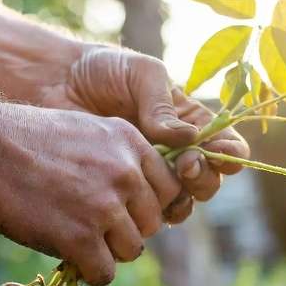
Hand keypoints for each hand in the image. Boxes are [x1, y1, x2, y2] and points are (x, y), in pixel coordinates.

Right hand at [0, 99, 182, 285]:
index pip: (169, 189)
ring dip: (107, 252)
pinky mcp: (80, 238)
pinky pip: (105, 272)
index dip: (145, 205)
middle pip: (153, 223)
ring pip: (132, 250)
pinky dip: (88, 271)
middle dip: (126, 230)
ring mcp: (105, 206)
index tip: (121, 210)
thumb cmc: (24, 140)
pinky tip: (67, 255)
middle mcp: (126, 172)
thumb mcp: (86, 131)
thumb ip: (118, 158)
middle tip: (92, 227)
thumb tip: (141, 197)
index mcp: (131, 142)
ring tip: (76, 238)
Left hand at [38, 44, 249, 222]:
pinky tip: (138, 201)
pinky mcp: (126, 193)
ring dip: (182, 200)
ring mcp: (152, 176)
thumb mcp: (141, 74)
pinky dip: (151, 214)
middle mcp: (178, 153)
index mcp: (191, 123)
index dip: (230, 155)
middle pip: (209, 181)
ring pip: (183, 203)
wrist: (56, 86)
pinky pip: (149, 214)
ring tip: (163, 185)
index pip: (226, 145)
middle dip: (204, 178)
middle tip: (185, 166)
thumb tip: (188, 139)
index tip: (215, 154)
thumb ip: (163, 106)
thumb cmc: (103, 71)